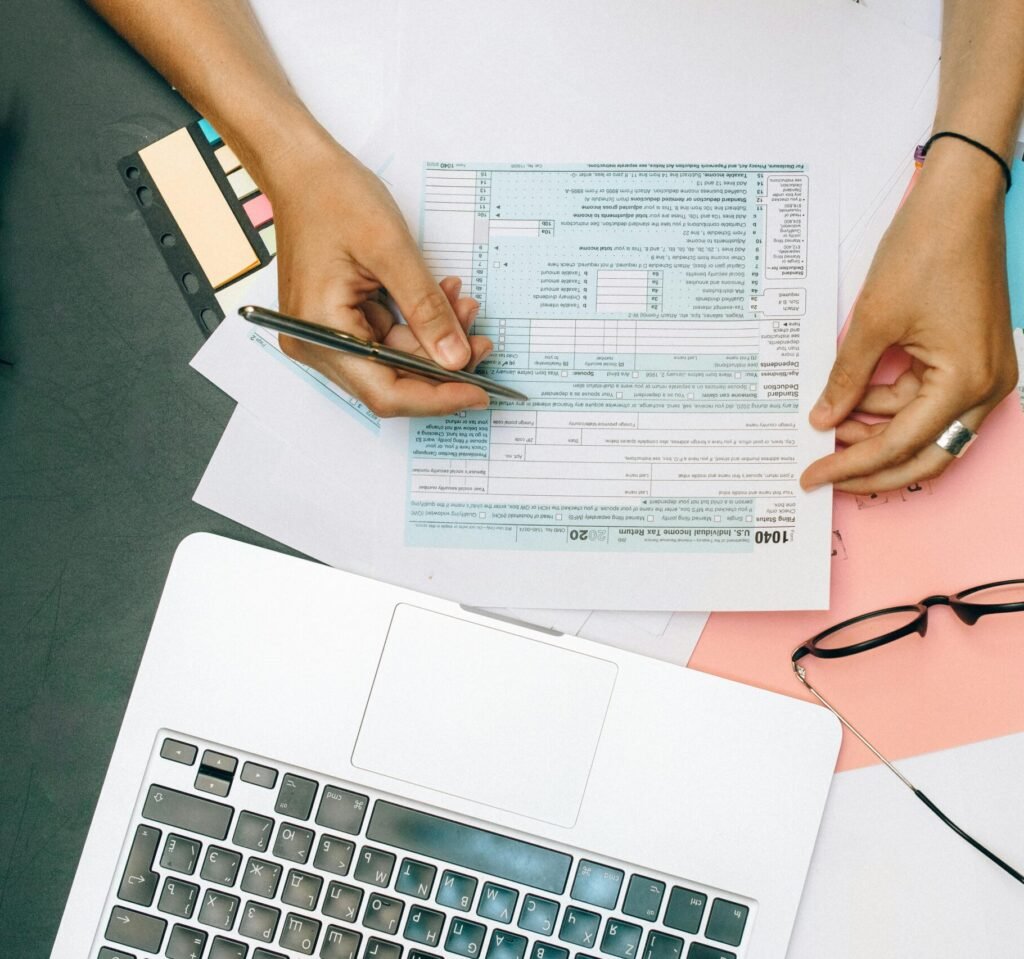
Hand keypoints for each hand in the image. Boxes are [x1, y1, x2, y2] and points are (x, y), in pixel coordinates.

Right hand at [263, 136, 492, 416]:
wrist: (303, 168)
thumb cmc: (333, 196)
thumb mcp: (391, 251)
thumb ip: (426, 310)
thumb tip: (456, 359)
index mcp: (319, 332)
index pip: (385, 392)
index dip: (436, 398)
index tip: (478, 393)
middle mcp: (316, 344)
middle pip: (391, 382)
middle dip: (441, 365)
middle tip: (481, 342)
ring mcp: (326, 335)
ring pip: (394, 361)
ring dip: (434, 339)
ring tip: (464, 305)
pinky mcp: (339, 322)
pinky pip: (387, 338)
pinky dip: (417, 323)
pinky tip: (442, 298)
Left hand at [801, 143, 1016, 493]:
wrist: (957, 200)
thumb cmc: (925, 251)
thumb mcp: (872, 323)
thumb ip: (846, 379)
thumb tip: (823, 420)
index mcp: (966, 382)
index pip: (899, 445)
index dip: (850, 466)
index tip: (812, 476)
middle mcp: (987, 387)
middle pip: (924, 454)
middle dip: (871, 467)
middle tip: (824, 473)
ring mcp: (985, 374)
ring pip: (926, 429)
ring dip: (878, 431)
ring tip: (830, 423)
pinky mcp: (973, 359)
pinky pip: (930, 399)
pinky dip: (892, 405)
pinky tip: (854, 401)